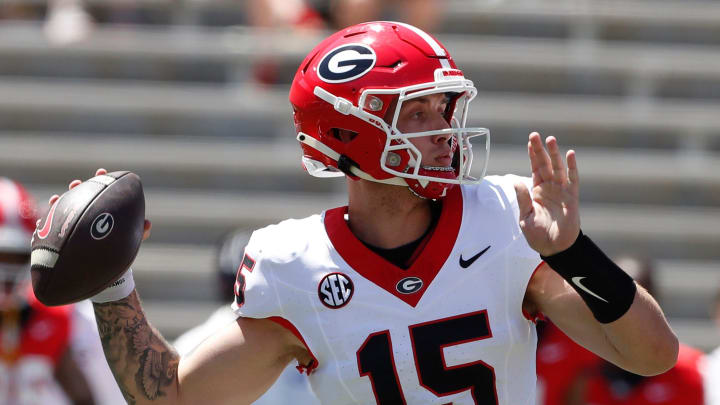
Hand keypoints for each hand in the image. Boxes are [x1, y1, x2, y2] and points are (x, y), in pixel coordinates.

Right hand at [47, 168, 151, 240]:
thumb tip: (147, 224)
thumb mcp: (130, 240)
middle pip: (83, 196)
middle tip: (76, 183)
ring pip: (67, 207)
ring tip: (60, 196)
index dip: (102, 180)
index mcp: (105, 211)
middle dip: (79, 187)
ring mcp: (76, 222)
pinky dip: (51, 216)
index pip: (103, 191)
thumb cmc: (118, 250)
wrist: (103, 268)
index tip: (101, 172)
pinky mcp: (65, 234)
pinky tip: (49, 210)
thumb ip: (140, 232)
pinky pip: (55, 224)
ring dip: (64, 200)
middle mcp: (89, 214)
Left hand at [514, 133, 579, 255]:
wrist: (555, 248)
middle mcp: (549, 187)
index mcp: (536, 190)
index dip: (532, 155)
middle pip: (545, 164)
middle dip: (540, 150)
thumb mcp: (525, 216)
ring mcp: (561, 191)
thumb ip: (523, 198)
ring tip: (551, 140)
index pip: (534, 168)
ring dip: (555, 154)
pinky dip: (571, 167)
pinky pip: (573, 179)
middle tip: (535, 135)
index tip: (530, 141)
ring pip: (558, 168)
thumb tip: (515, 181)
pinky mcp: (572, 197)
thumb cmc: (538, 234)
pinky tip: (570, 154)